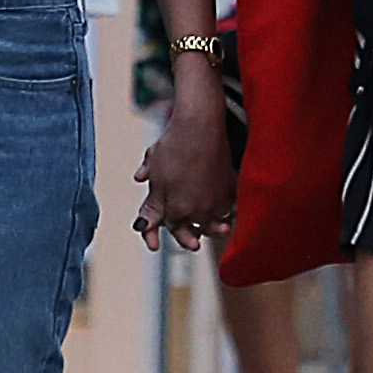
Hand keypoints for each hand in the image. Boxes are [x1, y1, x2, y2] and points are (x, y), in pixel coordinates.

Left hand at [133, 98, 235, 252]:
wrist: (201, 127)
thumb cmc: (175, 148)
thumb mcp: (156, 177)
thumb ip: (151, 206)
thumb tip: (141, 223)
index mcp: (177, 209)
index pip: (167, 227)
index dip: (155, 234)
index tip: (153, 245)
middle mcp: (198, 210)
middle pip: (192, 230)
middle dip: (188, 237)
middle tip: (193, 245)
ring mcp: (216, 201)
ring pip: (213, 223)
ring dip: (212, 228)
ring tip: (217, 232)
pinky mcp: (230, 189)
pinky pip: (229, 209)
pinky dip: (226, 212)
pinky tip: (226, 214)